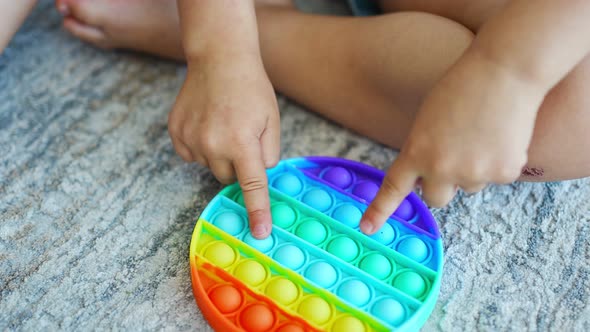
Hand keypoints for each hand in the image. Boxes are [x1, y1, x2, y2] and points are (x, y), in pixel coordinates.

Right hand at [168, 54, 279, 238]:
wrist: (219, 58)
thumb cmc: (251, 89)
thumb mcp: (272, 121)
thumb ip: (268, 155)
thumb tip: (259, 177)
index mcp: (242, 143)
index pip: (252, 187)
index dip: (257, 212)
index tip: (259, 234)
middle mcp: (213, 145)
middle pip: (228, 177)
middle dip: (237, 164)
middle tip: (241, 136)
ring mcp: (190, 139)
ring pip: (209, 166)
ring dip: (218, 154)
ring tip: (223, 123)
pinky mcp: (176, 133)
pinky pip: (191, 156)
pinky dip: (201, 147)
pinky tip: (207, 124)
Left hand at [360, 50, 544, 233]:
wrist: (505, 72)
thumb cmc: (463, 87)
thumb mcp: (428, 119)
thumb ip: (425, 149)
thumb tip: (433, 172)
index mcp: (417, 152)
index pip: (394, 187)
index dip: (380, 210)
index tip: (367, 227)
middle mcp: (441, 169)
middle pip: (436, 199)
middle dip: (443, 185)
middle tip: (455, 157)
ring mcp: (473, 174)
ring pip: (469, 187)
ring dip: (474, 171)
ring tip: (482, 135)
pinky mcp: (503, 173)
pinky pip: (497, 177)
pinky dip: (500, 162)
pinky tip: (503, 135)